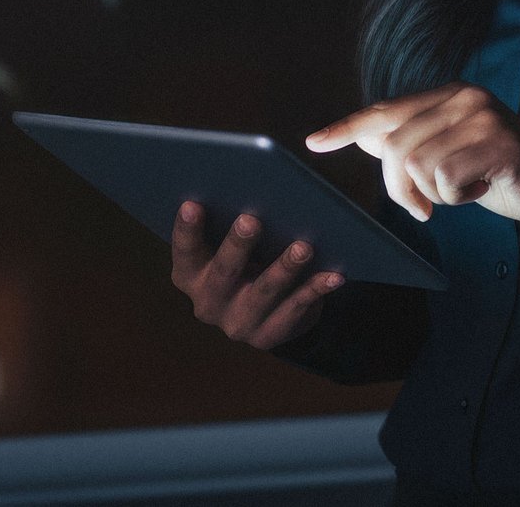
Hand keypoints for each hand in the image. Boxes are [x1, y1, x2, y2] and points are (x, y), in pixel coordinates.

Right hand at [171, 201, 347, 350]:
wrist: (265, 313)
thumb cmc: (245, 261)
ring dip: (284, 268)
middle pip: (224, 272)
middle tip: (251, 220)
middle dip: (238, 246)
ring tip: (302, 247)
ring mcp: (238, 324)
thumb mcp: (229, 246)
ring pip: (263, 292)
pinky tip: (334, 275)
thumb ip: (230, 221)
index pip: (185, 251)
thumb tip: (251, 183)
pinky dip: (315, 290)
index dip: (187, 229)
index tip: (192, 203)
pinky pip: (295, 310)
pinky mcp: (268, 336)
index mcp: (190, 275)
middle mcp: (208, 303)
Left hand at [306, 81, 519, 236]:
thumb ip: (413, 142)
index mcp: (451, 95)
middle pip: (395, 145)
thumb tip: (364, 134)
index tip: (316, 143)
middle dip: (401, 187)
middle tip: (427, 208)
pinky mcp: (500, 143)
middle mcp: (465, 97)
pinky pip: (446, 179)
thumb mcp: (451, 157)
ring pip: (417, 164)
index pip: (387, 110)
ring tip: (465, 190)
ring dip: (434, 193)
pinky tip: (483, 189)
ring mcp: (484, 117)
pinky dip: (457, 197)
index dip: (348, 126)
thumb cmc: (502, 175)